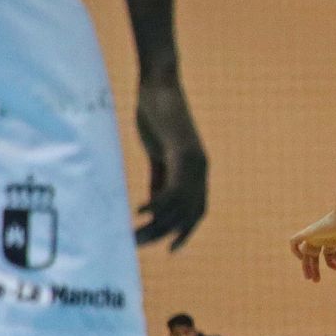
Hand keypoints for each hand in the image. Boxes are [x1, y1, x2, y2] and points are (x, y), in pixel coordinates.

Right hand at [135, 78, 207, 249]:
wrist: (160, 85)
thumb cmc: (158, 116)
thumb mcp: (159, 153)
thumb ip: (160, 177)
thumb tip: (155, 204)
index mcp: (197, 170)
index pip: (198, 210)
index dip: (186, 231)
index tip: (172, 249)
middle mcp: (200, 169)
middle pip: (188, 213)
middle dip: (167, 233)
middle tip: (143, 247)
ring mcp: (194, 161)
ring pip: (179, 204)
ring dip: (157, 223)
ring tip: (135, 235)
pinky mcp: (182, 151)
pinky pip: (172, 185)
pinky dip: (156, 202)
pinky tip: (139, 211)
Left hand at [289, 211, 335, 281]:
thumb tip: (333, 261)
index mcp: (333, 240)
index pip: (328, 255)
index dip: (331, 264)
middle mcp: (322, 238)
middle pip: (314, 256)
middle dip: (314, 269)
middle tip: (315, 281)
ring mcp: (315, 236)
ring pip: (305, 253)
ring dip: (305, 266)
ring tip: (308, 278)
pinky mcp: (308, 233)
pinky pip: (294, 241)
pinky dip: (294, 250)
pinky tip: (302, 257)